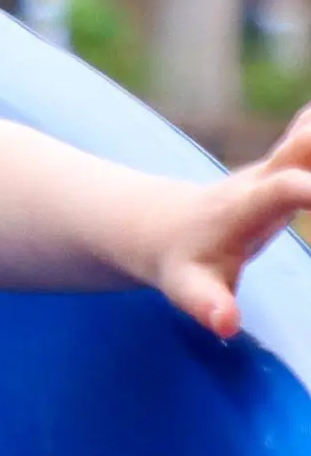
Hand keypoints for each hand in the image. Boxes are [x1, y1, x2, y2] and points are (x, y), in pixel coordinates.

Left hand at [153, 104, 310, 337]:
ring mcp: (277, 164)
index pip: (284, 190)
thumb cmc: (181, 263)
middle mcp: (264, 177)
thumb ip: (207, 304)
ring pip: (310, 130)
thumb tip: (224, 325)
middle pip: (302, 144)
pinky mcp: (287, 160)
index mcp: (246, 207)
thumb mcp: (189, 287)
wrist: (161, 226)